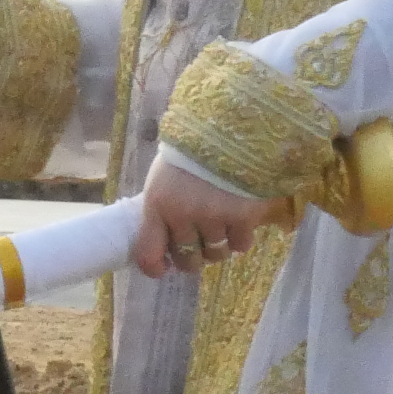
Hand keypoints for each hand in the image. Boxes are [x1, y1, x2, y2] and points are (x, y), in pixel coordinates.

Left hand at [134, 160, 277, 279]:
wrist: (232, 125)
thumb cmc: (192, 149)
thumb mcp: (164, 175)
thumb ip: (163, 207)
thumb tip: (165, 238)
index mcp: (158, 203)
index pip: (148, 252)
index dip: (155, 268)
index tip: (163, 268)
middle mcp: (184, 216)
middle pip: (188, 258)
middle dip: (192, 257)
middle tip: (197, 246)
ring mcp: (215, 218)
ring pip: (216, 254)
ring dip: (217, 247)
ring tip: (220, 228)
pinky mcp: (244, 217)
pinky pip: (240, 245)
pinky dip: (239, 238)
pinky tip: (238, 220)